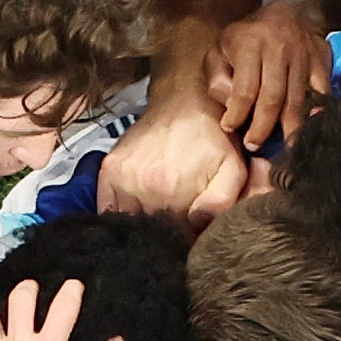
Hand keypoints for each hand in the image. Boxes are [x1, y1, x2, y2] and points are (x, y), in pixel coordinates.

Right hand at [97, 94, 247, 225]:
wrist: (185, 100)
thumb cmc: (213, 137)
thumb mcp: (233, 169)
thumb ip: (223, 203)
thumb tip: (200, 225)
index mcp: (174, 195)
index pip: (178, 239)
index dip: (188, 238)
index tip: (194, 227)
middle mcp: (143, 189)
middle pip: (153, 232)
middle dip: (168, 230)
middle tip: (180, 212)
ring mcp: (122, 180)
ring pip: (130, 223)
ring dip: (144, 222)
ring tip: (161, 206)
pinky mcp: (108, 171)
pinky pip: (107, 209)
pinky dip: (119, 213)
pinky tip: (137, 204)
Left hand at [204, 0, 335, 147]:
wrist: (296, 12)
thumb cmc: (251, 37)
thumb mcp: (222, 46)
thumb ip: (217, 76)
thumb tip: (230, 106)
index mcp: (250, 45)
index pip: (244, 88)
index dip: (237, 113)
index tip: (229, 127)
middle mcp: (278, 50)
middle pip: (272, 99)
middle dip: (262, 128)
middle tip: (254, 145)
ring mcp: (303, 57)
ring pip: (298, 101)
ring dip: (290, 130)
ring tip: (281, 148)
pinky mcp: (322, 64)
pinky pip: (321, 95)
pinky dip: (317, 115)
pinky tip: (311, 132)